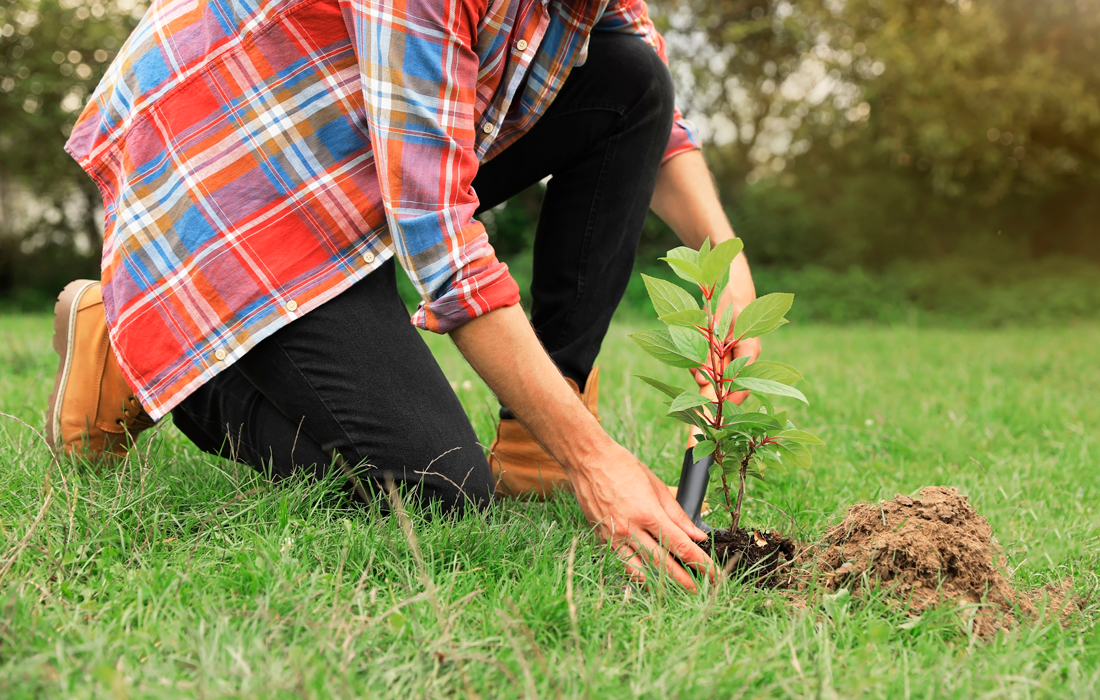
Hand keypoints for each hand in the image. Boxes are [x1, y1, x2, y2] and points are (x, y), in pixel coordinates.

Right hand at [567, 438, 713, 590]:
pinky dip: (639, 576)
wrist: (587, 461)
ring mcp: (614, 537)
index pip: (681, 546)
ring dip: (661, 585)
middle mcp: (629, 529)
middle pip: (663, 565)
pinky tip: (651, 580)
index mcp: (647, 513)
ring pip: (641, 572)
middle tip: (701, 590)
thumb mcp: (655, 485)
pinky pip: (623, 565)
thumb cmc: (622, 466)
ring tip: (678, 591)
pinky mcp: (602, 539)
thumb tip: (696, 535)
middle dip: (685, 580)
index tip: (713, 573)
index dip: (701, 563)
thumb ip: (677, 514)